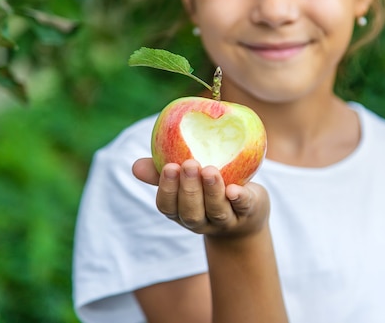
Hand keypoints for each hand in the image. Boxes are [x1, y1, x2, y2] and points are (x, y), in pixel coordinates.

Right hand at [133, 158, 269, 237]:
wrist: (245, 216)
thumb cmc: (208, 192)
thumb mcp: (185, 182)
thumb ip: (162, 172)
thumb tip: (135, 165)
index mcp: (181, 211)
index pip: (168, 207)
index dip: (167, 190)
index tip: (169, 167)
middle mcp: (202, 220)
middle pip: (191, 212)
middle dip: (188, 190)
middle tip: (188, 164)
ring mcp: (226, 220)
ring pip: (217, 211)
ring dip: (211, 191)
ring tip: (209, 170)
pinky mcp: (249, 211)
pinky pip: (244, 207)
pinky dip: (239, 198)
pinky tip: (234, 189)